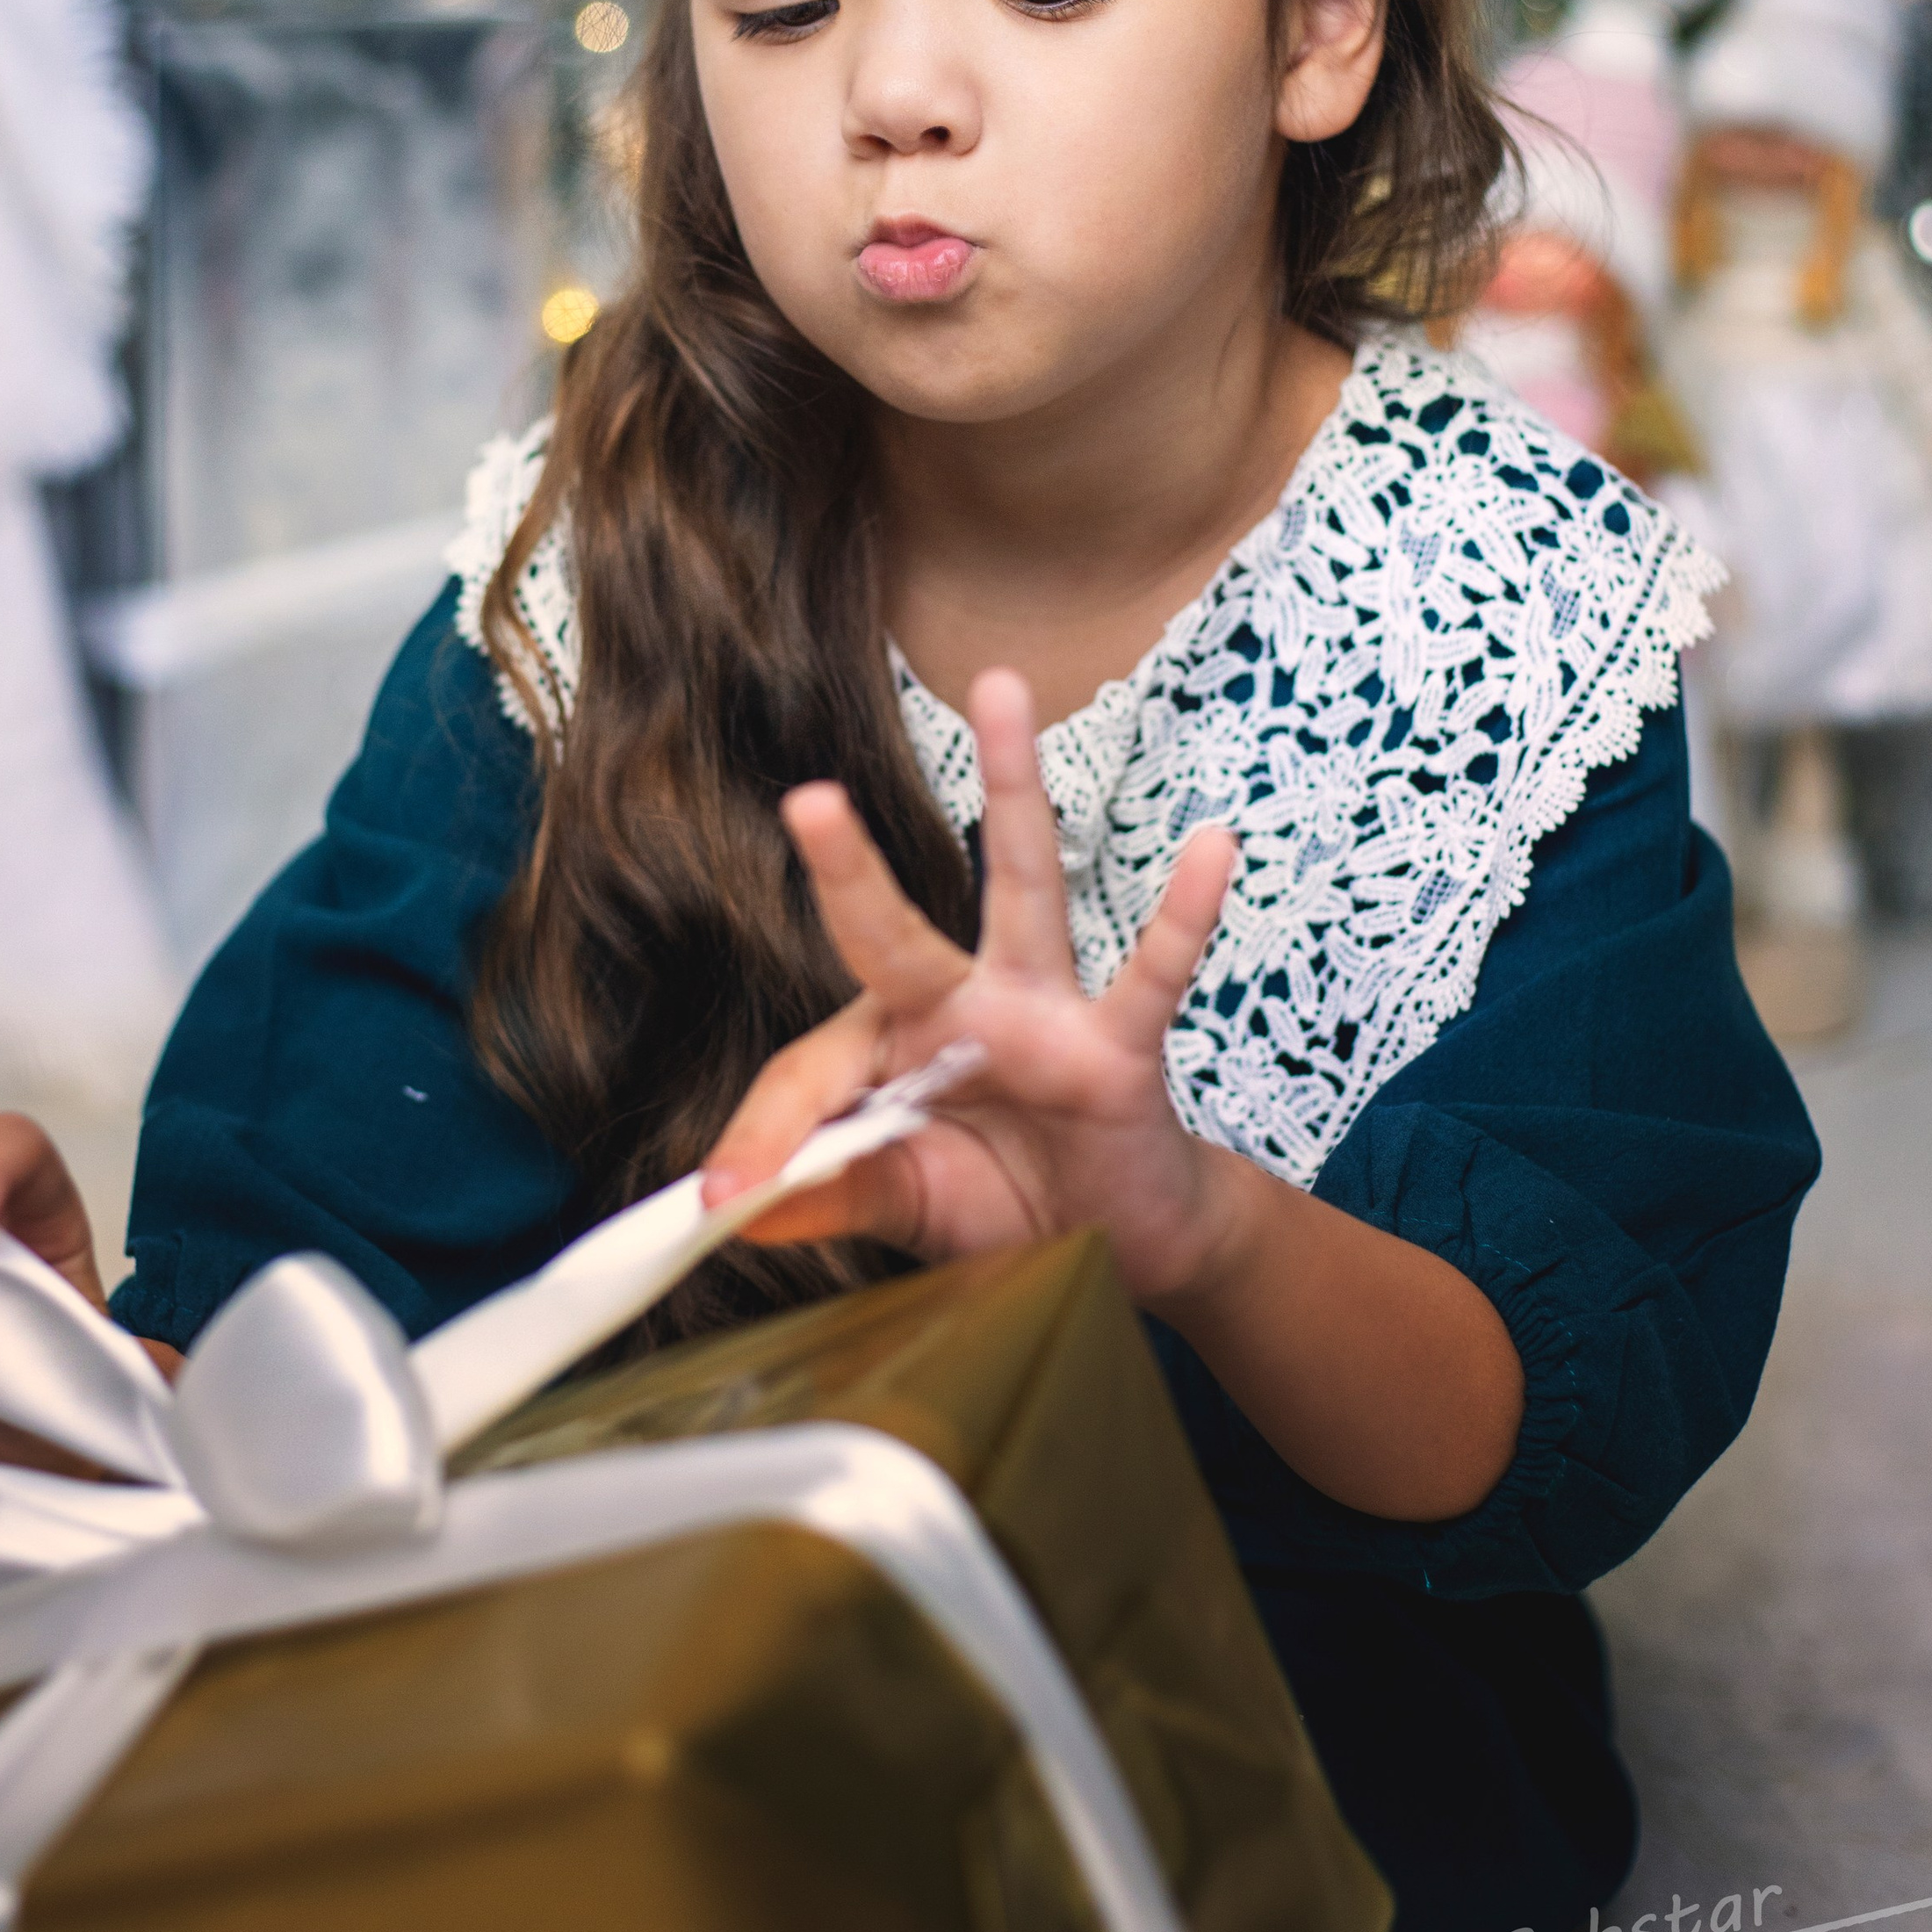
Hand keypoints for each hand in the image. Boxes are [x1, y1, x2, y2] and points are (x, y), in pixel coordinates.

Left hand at [701, 668, 1245, 1309]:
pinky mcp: (1122, 1044)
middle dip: (850, 867)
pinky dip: (1184, 915)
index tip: (719, 1195)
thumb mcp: (908, 1205)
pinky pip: (1152, 973)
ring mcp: (1045, 1011)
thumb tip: (730, 1209)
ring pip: (1023, 888)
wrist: (1120, 1240)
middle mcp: (962, 1003)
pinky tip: (1211, 848)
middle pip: (893, 929)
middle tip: (809, 798)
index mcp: (893, 1041)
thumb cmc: (1004, 1199)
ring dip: (1013, 791)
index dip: (766, 1132)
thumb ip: (831, 1196)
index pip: (812, 1069)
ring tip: (999, 691)